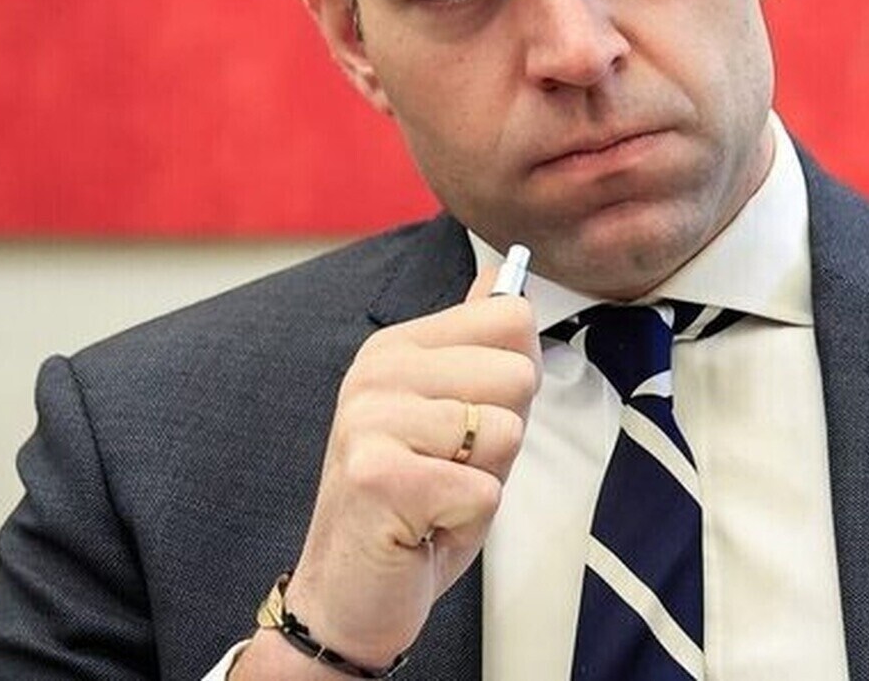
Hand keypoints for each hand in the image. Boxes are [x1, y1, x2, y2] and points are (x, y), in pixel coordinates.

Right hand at [240, 264, 540, 674]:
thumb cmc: (415, 502)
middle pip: (519, 372)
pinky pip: (484, 490)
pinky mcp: (378, 476)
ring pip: (506, 431)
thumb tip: (505, 274)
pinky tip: (424, 526)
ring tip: (438, 495)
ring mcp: (369, 420)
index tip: (471, 421)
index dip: (516, 381)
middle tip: (452, 468)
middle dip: (505, 436)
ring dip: (486, 480)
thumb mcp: (452, 413)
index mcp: (397, 347)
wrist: (349, 594)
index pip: (513, 316)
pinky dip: (467, 520)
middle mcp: (376, 371)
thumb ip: (475, 345)